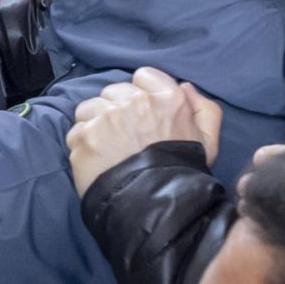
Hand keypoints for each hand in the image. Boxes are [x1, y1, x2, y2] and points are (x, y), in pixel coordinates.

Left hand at [66, 67, 222, 193]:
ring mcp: (106, 117)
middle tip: (124, 136)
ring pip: (90, 107)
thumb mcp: (208, 141)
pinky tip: (97, 160)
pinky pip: (76, 130)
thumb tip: (184, 86)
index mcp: (167, 98)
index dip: (140, 94)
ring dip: (95, 124)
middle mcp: (135, 102)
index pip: (143, 76)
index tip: (141, 115)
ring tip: (108, 149)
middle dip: (116, 110)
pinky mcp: (85, 135)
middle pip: (113, 91)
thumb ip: (204, 109)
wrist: (154, 207)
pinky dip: (83, 144)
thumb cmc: (182, 173)